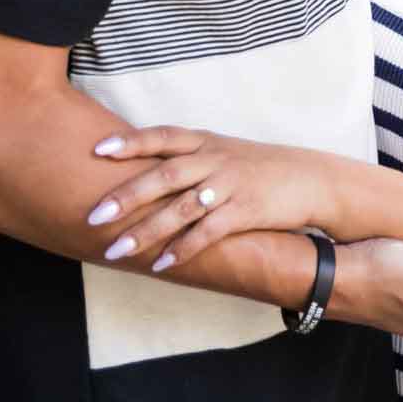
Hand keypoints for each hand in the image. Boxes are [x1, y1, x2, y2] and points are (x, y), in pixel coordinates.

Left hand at [86, 125, 337, 270]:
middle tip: (93, 214)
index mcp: (206, 141)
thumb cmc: (257, 167)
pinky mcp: (245, 211)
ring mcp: (230, 185)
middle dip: (126, 195)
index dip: (130, 142)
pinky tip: (161, 265)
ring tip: (116, 250)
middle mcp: (214, 159)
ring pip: (180, 208)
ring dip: (146, 231)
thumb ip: (188, 158)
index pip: (162, 136)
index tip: (97, 150)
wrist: (309, 178)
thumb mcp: (222, 151)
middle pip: (164, 174)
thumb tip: (142, 171)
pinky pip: (208, 233)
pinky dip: (183, 249)